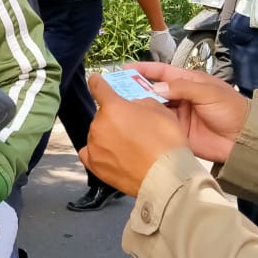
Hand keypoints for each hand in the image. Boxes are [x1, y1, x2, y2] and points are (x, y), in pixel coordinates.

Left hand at [79, 73, 189, 195]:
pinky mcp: (94, 165)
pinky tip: (112, 156)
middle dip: (115, 118)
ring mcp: (94, 145)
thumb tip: (133, 105)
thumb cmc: (166, 143)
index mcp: (113, 107)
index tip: (96, 80)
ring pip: (98, 134)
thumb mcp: (160, 111)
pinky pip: (91, 153)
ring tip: (129, 147)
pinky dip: (99, 152)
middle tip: (132, 129)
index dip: (98, 82)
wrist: (166, 177)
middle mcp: (98, 124)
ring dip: (108, 136)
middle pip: (103, 116)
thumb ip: (141, 103)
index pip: (98, 87)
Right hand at [131, 61, 251, 163]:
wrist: (245, 139)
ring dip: (140, 108)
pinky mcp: (176, 134)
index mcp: (187, 82)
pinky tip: (134, 125)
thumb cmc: (231, 109)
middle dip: (136, 89)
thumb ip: (182, 88)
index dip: (144, 70)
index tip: (125, 68)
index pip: (161, 72)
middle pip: (153, 91)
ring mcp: (177, 116)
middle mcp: (179, 98)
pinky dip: (147, 125)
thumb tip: (155, 87)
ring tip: (121, 107)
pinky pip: (158, 127)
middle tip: (116, 90)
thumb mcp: (209, 92)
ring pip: (153, 109)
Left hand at [148, 29, 176, 62]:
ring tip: (162, 55)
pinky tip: (165, 50)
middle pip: (169, 61)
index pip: (165, 64)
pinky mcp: (174, 45)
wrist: (160, 31)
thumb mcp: (153, 51)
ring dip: (168, 57)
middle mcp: (172, 54)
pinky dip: (169, 52)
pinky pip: (173, 51)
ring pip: (172, 56)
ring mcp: (174, 49)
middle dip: (165, 61)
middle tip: (160, 60)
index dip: (162, 65)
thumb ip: (156, 59)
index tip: (158, 65)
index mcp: (167, 56)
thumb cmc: (155, 41)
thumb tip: (157, 64)